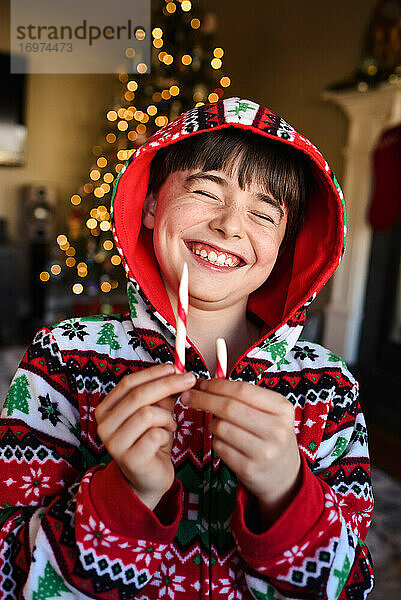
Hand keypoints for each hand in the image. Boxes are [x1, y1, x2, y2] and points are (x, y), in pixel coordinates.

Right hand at [95, 363, 195, 509]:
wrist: (149, 478)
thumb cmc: (151, 441)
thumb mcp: (156, 412)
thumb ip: (162, 393)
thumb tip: (177, 371)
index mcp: (106, 409)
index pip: (128, 383)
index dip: (153, 373)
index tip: (175, 367)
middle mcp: (104, 425)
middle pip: (138, 396)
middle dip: (168, 385)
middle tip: (190, 380)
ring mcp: (113, 443)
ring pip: (147, 414)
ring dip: (166, 417)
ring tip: (170, 425)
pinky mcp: (129, 459)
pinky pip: (155, 435)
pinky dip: (166, 434)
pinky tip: (165, 439)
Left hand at [182, 379, 300, 525]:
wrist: (285, 474)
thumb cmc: (270, 435)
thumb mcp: (270, 413)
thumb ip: (245, 397)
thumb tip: (206, 385)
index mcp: (282, 409)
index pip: (243, 389)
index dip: (217, 385)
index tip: (200, 383)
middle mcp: (277, 430)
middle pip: (229, 407)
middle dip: (203, 399)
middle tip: (188, 396)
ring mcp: (264, 451)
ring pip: (221, 427)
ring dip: (212, 423)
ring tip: (217, 424)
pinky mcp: (249, 469)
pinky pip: (220, 447)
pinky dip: (216, 441)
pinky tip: (224, 441)